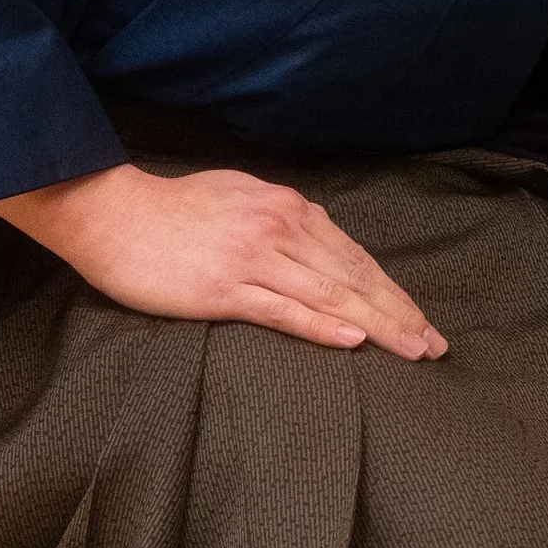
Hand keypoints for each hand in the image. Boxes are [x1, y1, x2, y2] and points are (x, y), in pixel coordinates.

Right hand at [0, 164, 446, 358]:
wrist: (113, 213)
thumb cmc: (174, 210)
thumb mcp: (241, 198)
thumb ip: (282, 221)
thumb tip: (318, 246)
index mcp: (288, 208)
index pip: (353, 256)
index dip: (391, 290)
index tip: (420, 319)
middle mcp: (281, 228)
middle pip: (353, 276)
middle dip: (399, 312)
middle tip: (434, 345)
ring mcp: (254, 258)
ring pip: (330, 294)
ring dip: (377, 324)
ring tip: (410, 349)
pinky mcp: (225, 288)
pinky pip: (284, 309)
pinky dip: (322, 324)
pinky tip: (353, 339)